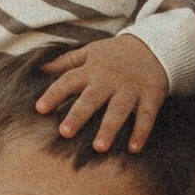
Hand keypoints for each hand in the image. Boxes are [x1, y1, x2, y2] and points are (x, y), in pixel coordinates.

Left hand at [38, 33, 170, 151]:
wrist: (155, 46)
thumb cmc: (116, 53)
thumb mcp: (91, 51)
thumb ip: (66, 61)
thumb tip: (40, 68)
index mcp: (92, 69)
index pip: (69, 80)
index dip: (54, 94)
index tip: (40, 109)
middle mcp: (110, 80)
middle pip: (92, 98)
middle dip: (78, 115)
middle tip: (64, 133)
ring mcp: (131, 89)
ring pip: (118, 109)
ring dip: (109, 128)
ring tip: (99, 147)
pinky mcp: (151, 96)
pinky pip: (146, 116)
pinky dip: (141, 132)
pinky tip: (133, 149)